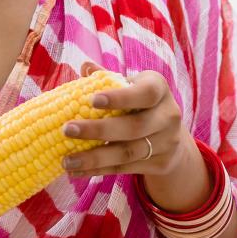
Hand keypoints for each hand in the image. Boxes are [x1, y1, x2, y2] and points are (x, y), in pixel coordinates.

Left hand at [62, 63, 198, 189]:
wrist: (169, 135)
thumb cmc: (139, 103)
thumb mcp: (130, 87)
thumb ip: (107, 78)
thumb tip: (85, 66)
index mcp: (159, 89)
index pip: (144, 94)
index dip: (120, 98)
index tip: (92, 100)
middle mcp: (168, 115)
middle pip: (134, 127)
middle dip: (98, 130)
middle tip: (67, 130)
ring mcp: (167, 142)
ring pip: (128, 153)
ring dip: (94, 158)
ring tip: (67, 161)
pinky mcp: (160, 163)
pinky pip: (125, 168)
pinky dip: (99, 170)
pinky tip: (77, 171)